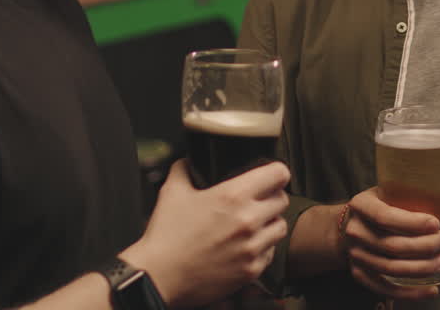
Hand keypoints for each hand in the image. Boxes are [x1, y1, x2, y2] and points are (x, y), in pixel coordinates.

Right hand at [124, 160, 290, 306]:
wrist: (157, 278)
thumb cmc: (165, 237)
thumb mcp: (172, 193)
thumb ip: (184, 170)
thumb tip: (187, 161)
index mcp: (233, 196)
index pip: (278, 173)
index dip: (275, 172)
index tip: (270, 176)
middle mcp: (247, 220)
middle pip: (282, 200)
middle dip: (272, 198)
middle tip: (258, 202)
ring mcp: (251, 247)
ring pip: (280, 227)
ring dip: (270, 224)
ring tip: (253, 226)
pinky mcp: (251, 270)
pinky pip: (270, 253)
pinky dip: (262, 249)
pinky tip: (245, 247)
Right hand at [342, 187, 439, 300]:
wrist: (350, 224)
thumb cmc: (380, 206)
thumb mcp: (394, 194)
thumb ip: (424, 201)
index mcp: (362, 206)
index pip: (384, 217)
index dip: (411, 222)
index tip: (436, 224)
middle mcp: (355, 231)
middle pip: (391, 245)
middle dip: (424, 246)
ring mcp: (356, 255)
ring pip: (391, 268)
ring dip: (421, 268)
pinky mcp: (360, 274)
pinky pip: (385, 288)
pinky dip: (410, 293)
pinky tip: (432, 290)